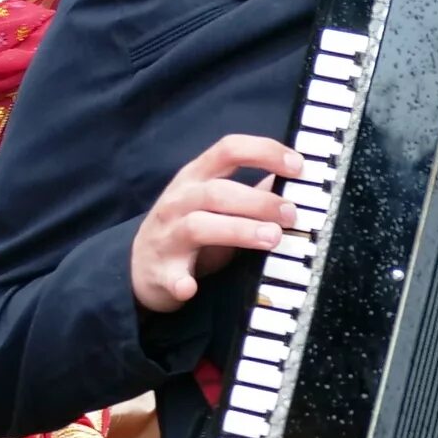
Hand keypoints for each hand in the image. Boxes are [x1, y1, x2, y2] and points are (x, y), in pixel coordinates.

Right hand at [132, 134, 304, 312]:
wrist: (140, 265)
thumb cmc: (189, 229)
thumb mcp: (216, 201)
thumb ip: (252, 191)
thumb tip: (297, 180)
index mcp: (196, 177)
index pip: (228, 149)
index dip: (264, 152)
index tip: (297, 165)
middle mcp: (179, 201)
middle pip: (217, 192)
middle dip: (259, 201)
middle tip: (291, 214)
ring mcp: (167, 235)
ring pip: (198, 227)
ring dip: (238, 231)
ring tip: (272, 238)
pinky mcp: (160, 271)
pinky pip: (170, 275)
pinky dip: (180, 281)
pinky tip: (191, 288)